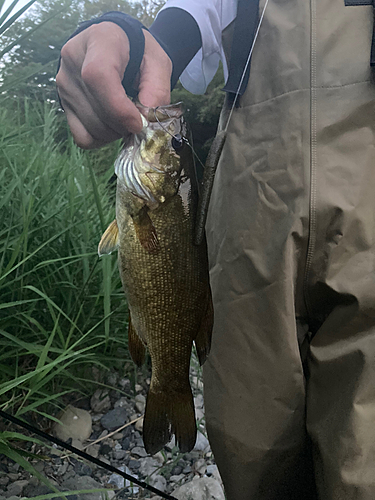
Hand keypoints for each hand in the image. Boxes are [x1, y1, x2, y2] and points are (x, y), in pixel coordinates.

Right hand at [56, 22, 171, 148]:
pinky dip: (102, 139)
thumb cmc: (140, 53)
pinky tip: (113, 126)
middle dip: (124, 125)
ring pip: (91, 128)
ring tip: (126, 117)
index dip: (119, 108)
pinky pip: (83, 137)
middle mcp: (73, 60)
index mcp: (99, 41)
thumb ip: (157, 91)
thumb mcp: (158, 63)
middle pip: (96, 109)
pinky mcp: (64, 104)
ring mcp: (64, 84)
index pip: (98, 76)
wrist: (116, 46)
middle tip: (139, 118)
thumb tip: (146, 121)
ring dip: (116, 133)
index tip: (138, 123)